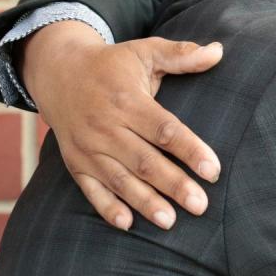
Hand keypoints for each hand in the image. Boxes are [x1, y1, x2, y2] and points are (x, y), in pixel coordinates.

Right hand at [21, 20, 223, 230]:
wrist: (57, 72)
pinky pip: (90, 189)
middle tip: (200, 205)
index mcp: (126, 101)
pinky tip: (127, 224)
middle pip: (144, 161)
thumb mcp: (144, 52)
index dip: (189, 150)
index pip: (163, 130)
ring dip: (145, 202)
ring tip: (171, 222)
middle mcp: (105, 126)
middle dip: (173, 184)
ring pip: (120, 180)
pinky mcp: (75, 163)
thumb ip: (181, 55)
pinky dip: (106, 207)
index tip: (213, 170)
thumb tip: (218, 51)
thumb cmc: (112, 65)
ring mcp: (87, 147)